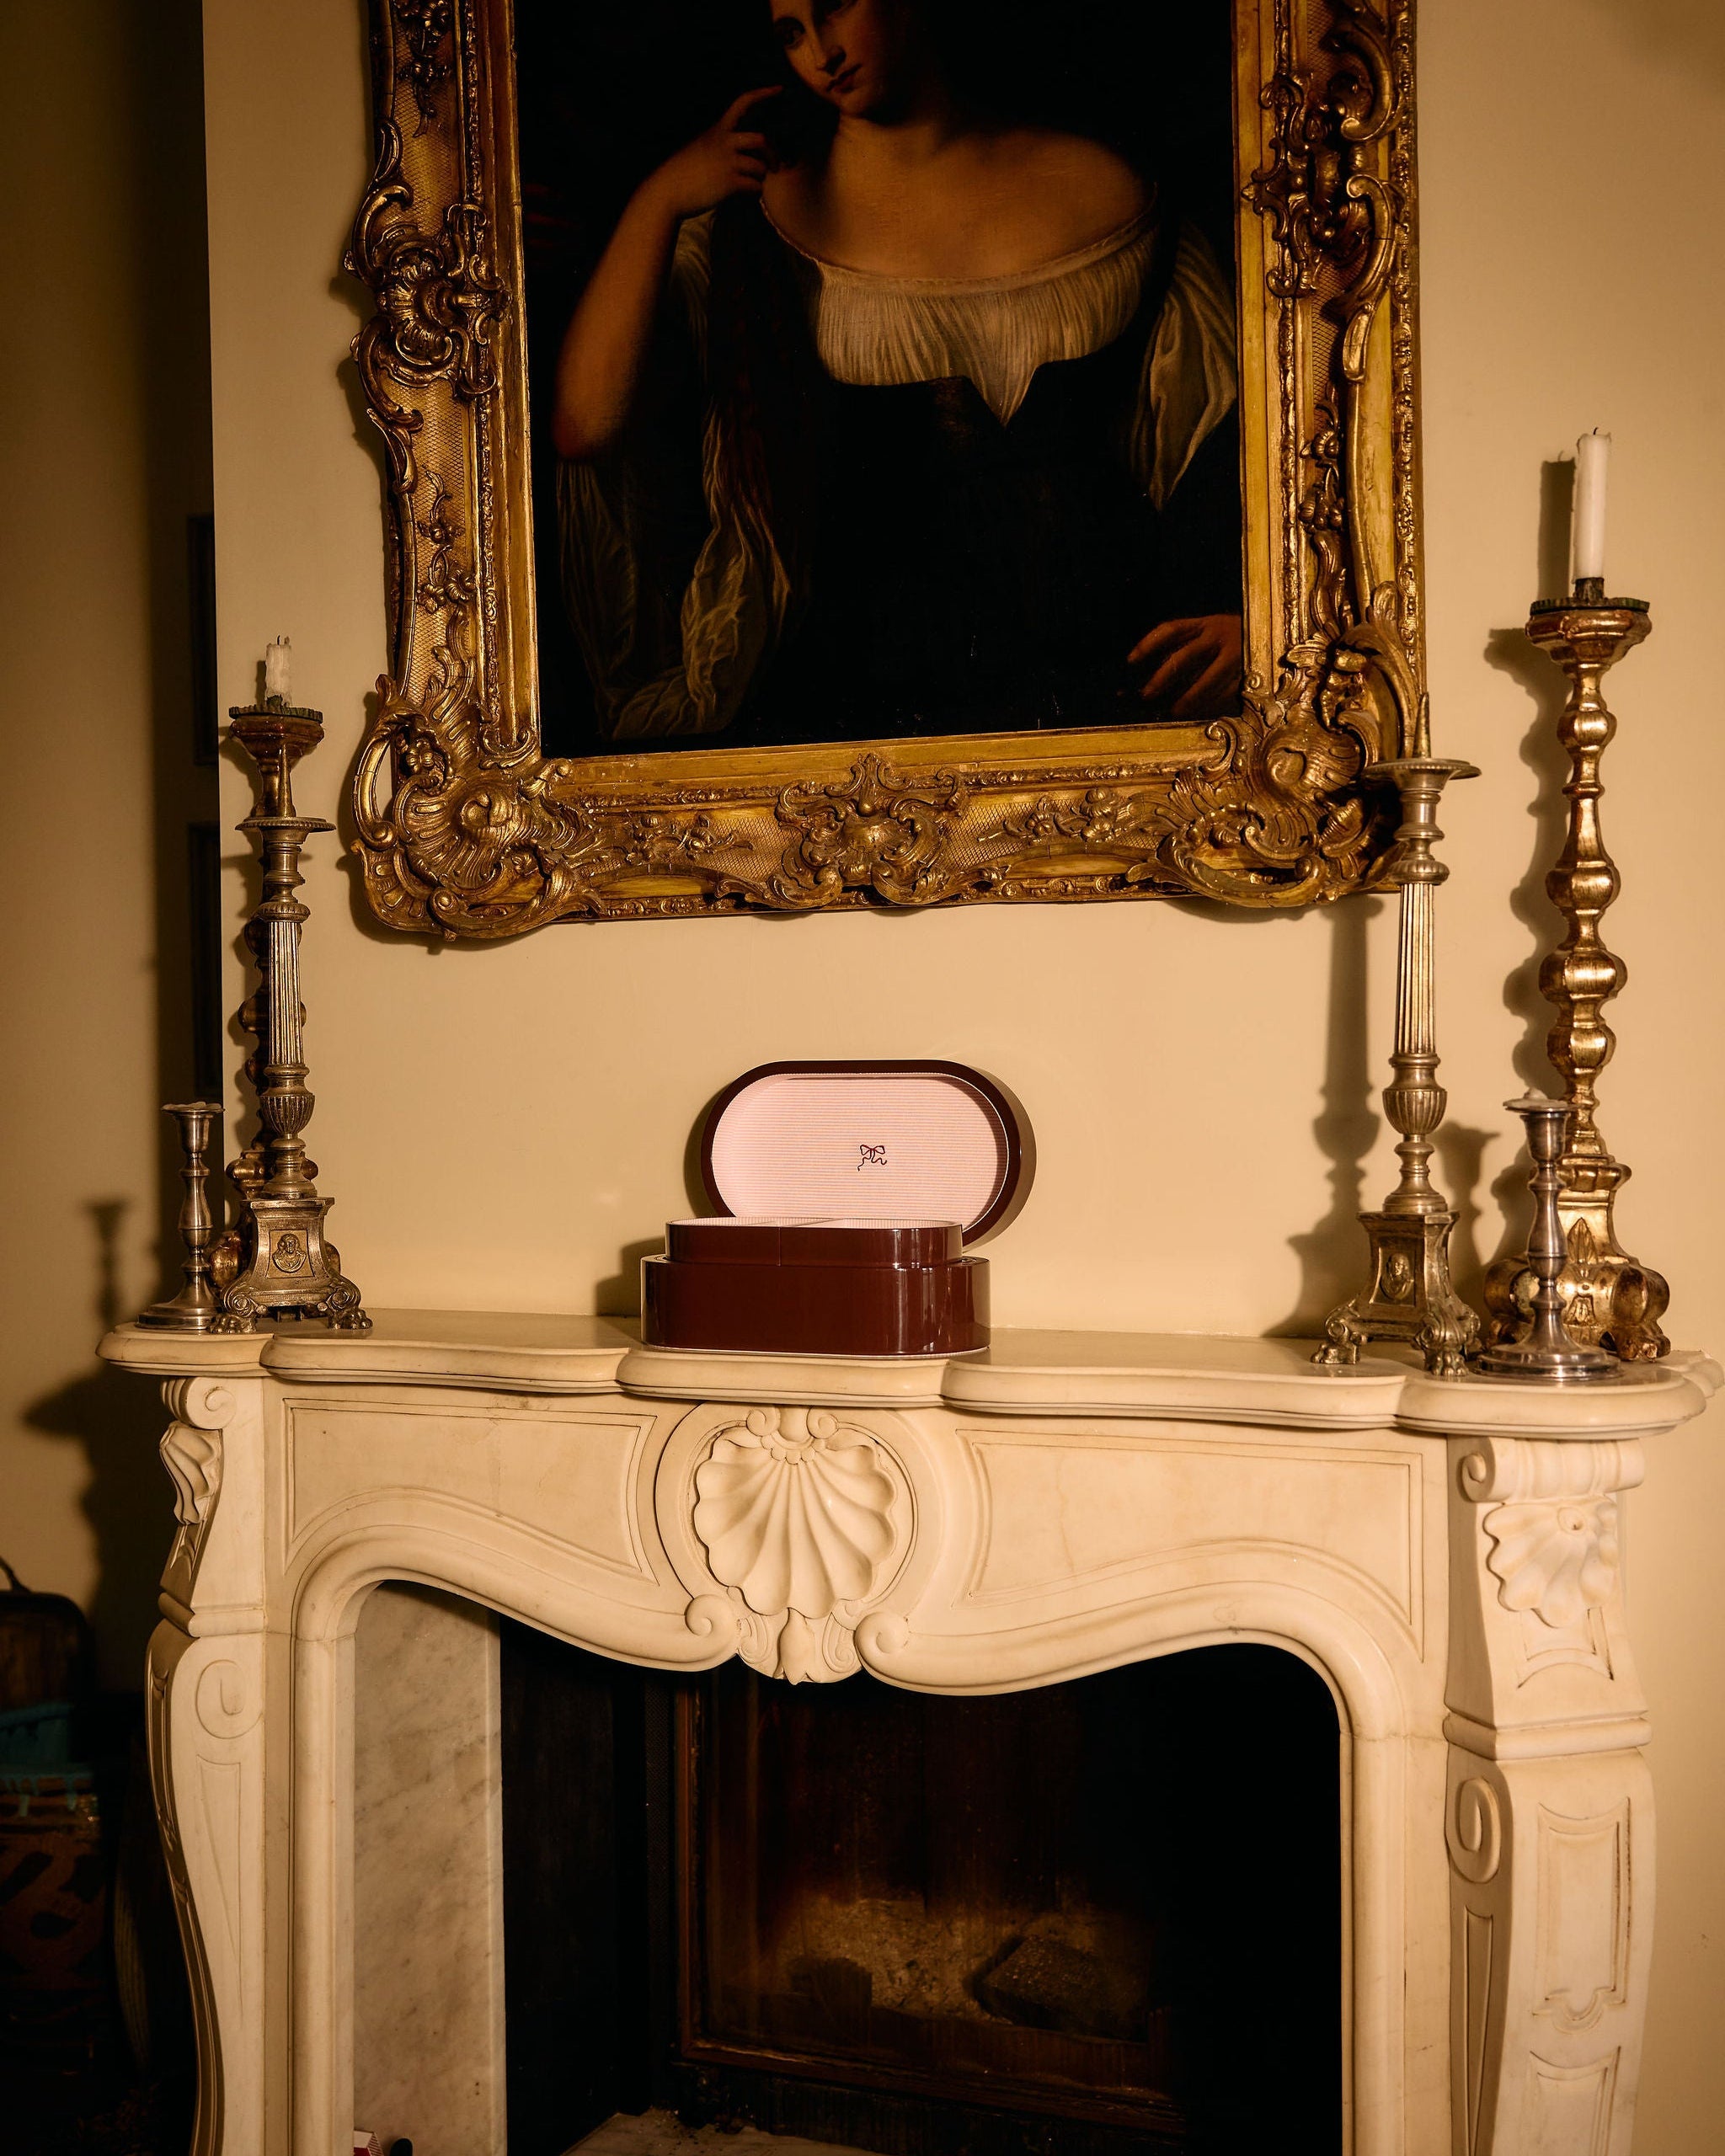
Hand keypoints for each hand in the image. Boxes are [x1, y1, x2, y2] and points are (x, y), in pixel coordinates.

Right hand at [646, 87, 781, 219]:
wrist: (667, 191)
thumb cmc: (683, 171)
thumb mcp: (700, 146)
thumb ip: (720, 144)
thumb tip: (739, 150)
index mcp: (718, 130)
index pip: (743, 103)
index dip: (763, 94)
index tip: (779, 89)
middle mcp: (724, 142)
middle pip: (761, 140)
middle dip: (772, 154)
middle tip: (774, 166)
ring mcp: (727, 162)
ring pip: (760, 167)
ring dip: (761, 177)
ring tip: (753, 183)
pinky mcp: (729, 183)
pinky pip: (755, 186)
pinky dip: (755, 192)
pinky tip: (748, 194)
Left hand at [1128, 613, 1243, 719]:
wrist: (1276, 634)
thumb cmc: (1234, 641)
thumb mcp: (1211, 634)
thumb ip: (1186, 648)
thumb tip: (1150, 679)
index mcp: (1205, 624)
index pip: (1170, 630)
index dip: (1148, 644)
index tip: (1130, 661)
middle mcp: (1219, 635)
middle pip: (1183, 657)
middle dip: (1162, 678)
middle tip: (1147, 695)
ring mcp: (1236, 653)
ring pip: (1206, 679)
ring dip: (1187, 698)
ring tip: (1175, 712)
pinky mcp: (1251, 671)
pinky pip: (1227, 691)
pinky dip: (1211, 704)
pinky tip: (1201, 714)